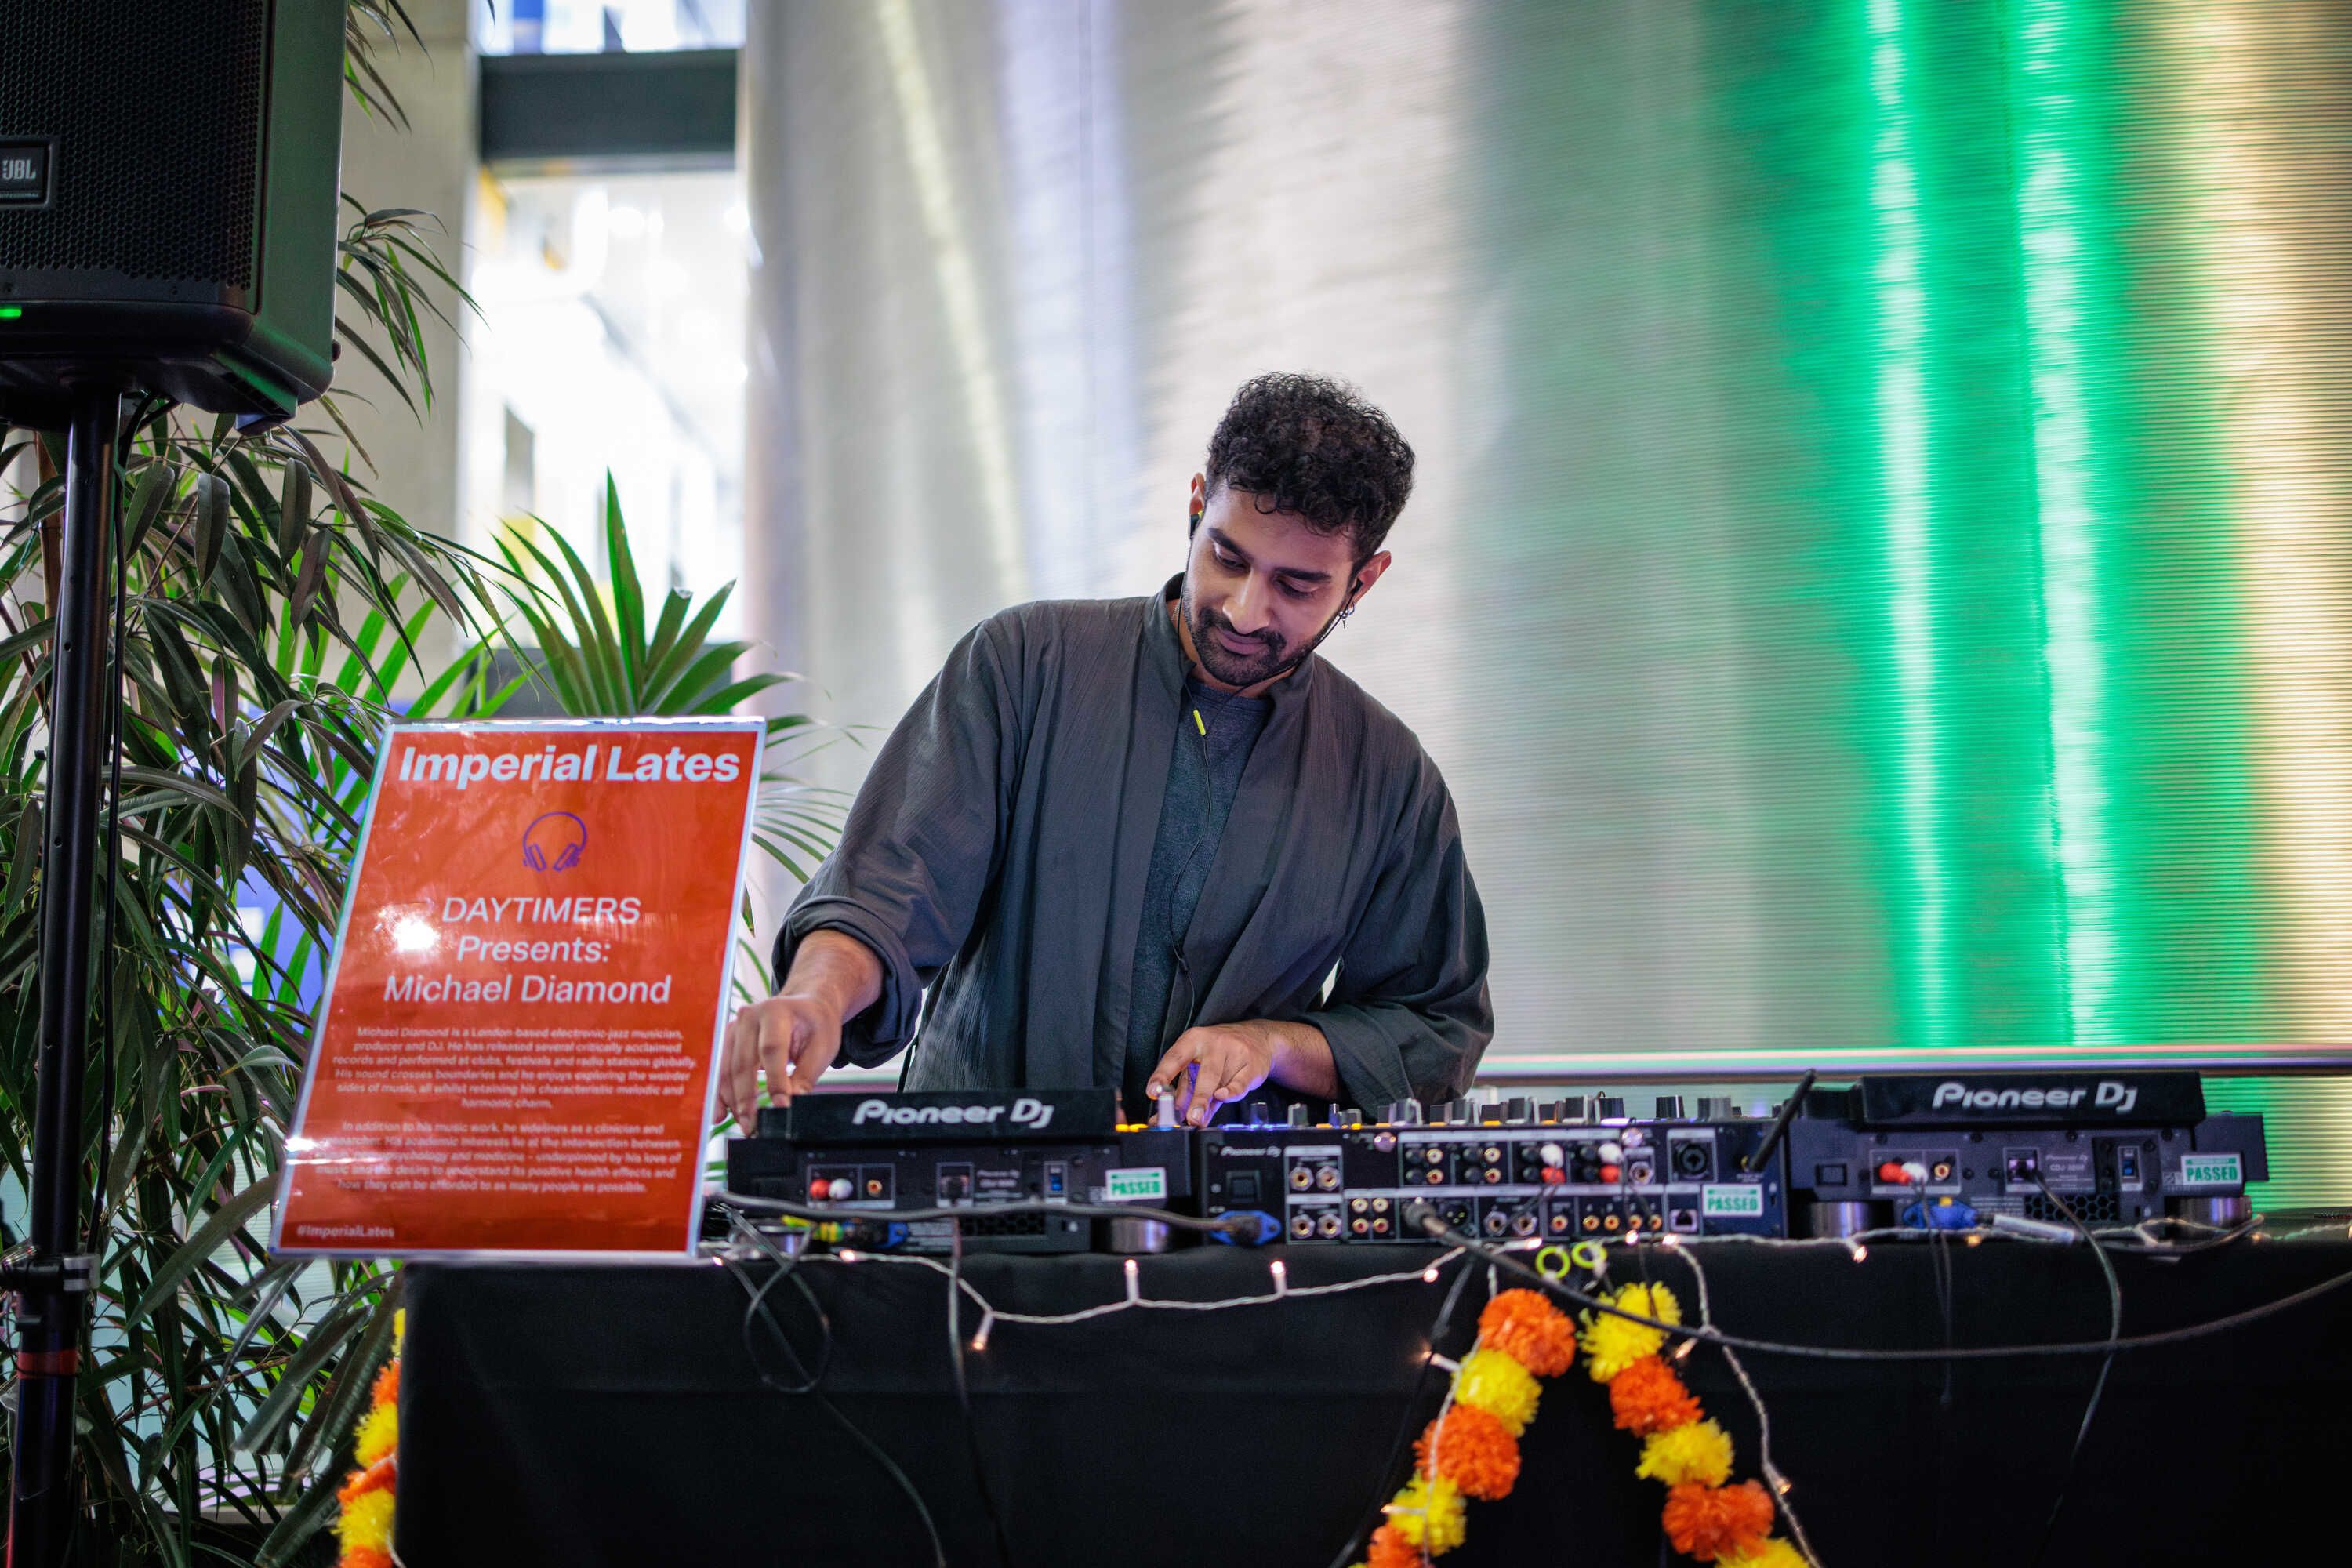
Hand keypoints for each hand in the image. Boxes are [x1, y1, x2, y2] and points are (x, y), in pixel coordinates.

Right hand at [718, 992, 843, 1124]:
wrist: (806, 1007)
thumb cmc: (815, 1026)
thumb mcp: (822, 1048)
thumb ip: (805, 1076)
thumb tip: (789, 1103)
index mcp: (777, 1011)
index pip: (772, 1049)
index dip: (774, 1080)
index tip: (781, 1106)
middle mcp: (750, 1016)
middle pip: (743, 1061)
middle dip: (746, 1097)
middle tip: (752, 1125)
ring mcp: (735, 1028)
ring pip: (728, 1068)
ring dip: (732, 1099)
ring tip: (742, 1123)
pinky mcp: (729, 1041)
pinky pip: (722, 1069)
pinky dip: (722, 1093)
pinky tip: (722, 1112)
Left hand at [1146, 1021, 1279, 1126]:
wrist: (1256, 1038)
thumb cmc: (1219, 1054)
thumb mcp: (1196, 1066)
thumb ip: (1183, 1092)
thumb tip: (1168, 1118)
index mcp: (1193, 1040)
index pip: (1174, 1058)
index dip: (1162, 1076)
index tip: (1154, 1093)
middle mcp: (1213, 1043)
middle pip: (1204, 1073)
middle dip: (1196, 1098)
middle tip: (1188, 1117)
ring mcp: (1235, 1052)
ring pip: (1221, 1082)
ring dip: (1209, 1103)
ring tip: (1199, 1118)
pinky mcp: (1252, 1065)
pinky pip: (1240, 1083)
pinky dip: (1231, 1093)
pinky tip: (1223, 1097)